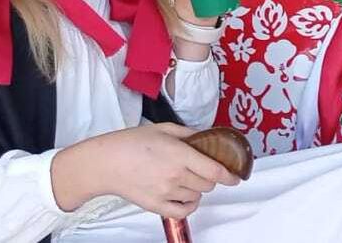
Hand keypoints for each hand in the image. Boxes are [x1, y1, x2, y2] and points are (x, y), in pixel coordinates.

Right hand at [52, 123, 238, 218]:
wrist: (105, 163)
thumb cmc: (131, 143)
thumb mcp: (164, 129)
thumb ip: (189, 133)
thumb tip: (207, 137)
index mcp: (180, 154)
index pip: (215, 170)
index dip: (230, 175)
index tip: (236, 176)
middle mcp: (175, 176)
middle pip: (208, 184)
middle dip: (210, 177)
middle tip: (201, 168)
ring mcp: (166, 193)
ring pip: (197, 196)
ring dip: (198, 188)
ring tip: (186, 178)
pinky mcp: (156, 205)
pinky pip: (183, 211)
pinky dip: (189, 205)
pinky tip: (186, 196)